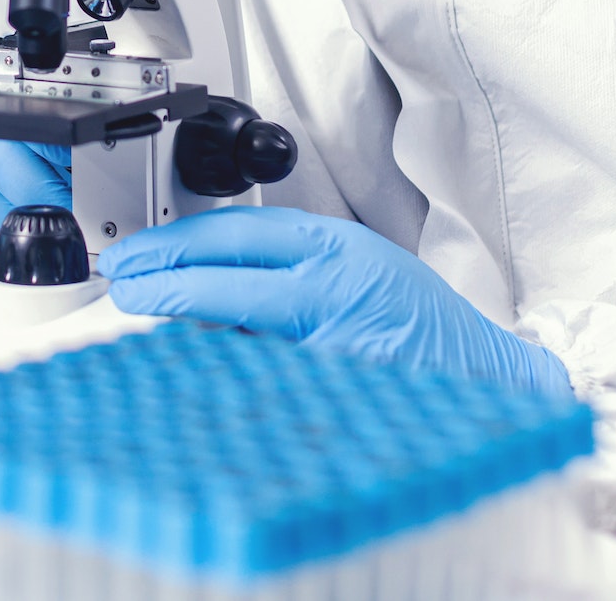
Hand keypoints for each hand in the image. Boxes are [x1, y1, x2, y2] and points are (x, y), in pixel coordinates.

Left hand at [97, 206, 569, 397]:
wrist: (492, 377)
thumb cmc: (418, 329)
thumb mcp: (354, 274)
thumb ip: (288, 275)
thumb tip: (203, 290)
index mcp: (338, 248)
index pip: (237, 233)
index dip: (177, 243)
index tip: (138, 254)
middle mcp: (335, 281)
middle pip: (225, 268)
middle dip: (163, 274)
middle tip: (122, 280)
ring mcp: (335, 333)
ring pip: (235, 322)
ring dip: (182, 323)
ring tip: (142, 316)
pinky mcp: (336, 382)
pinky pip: (263, 373)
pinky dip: (224, 369)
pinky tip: (191, 370)